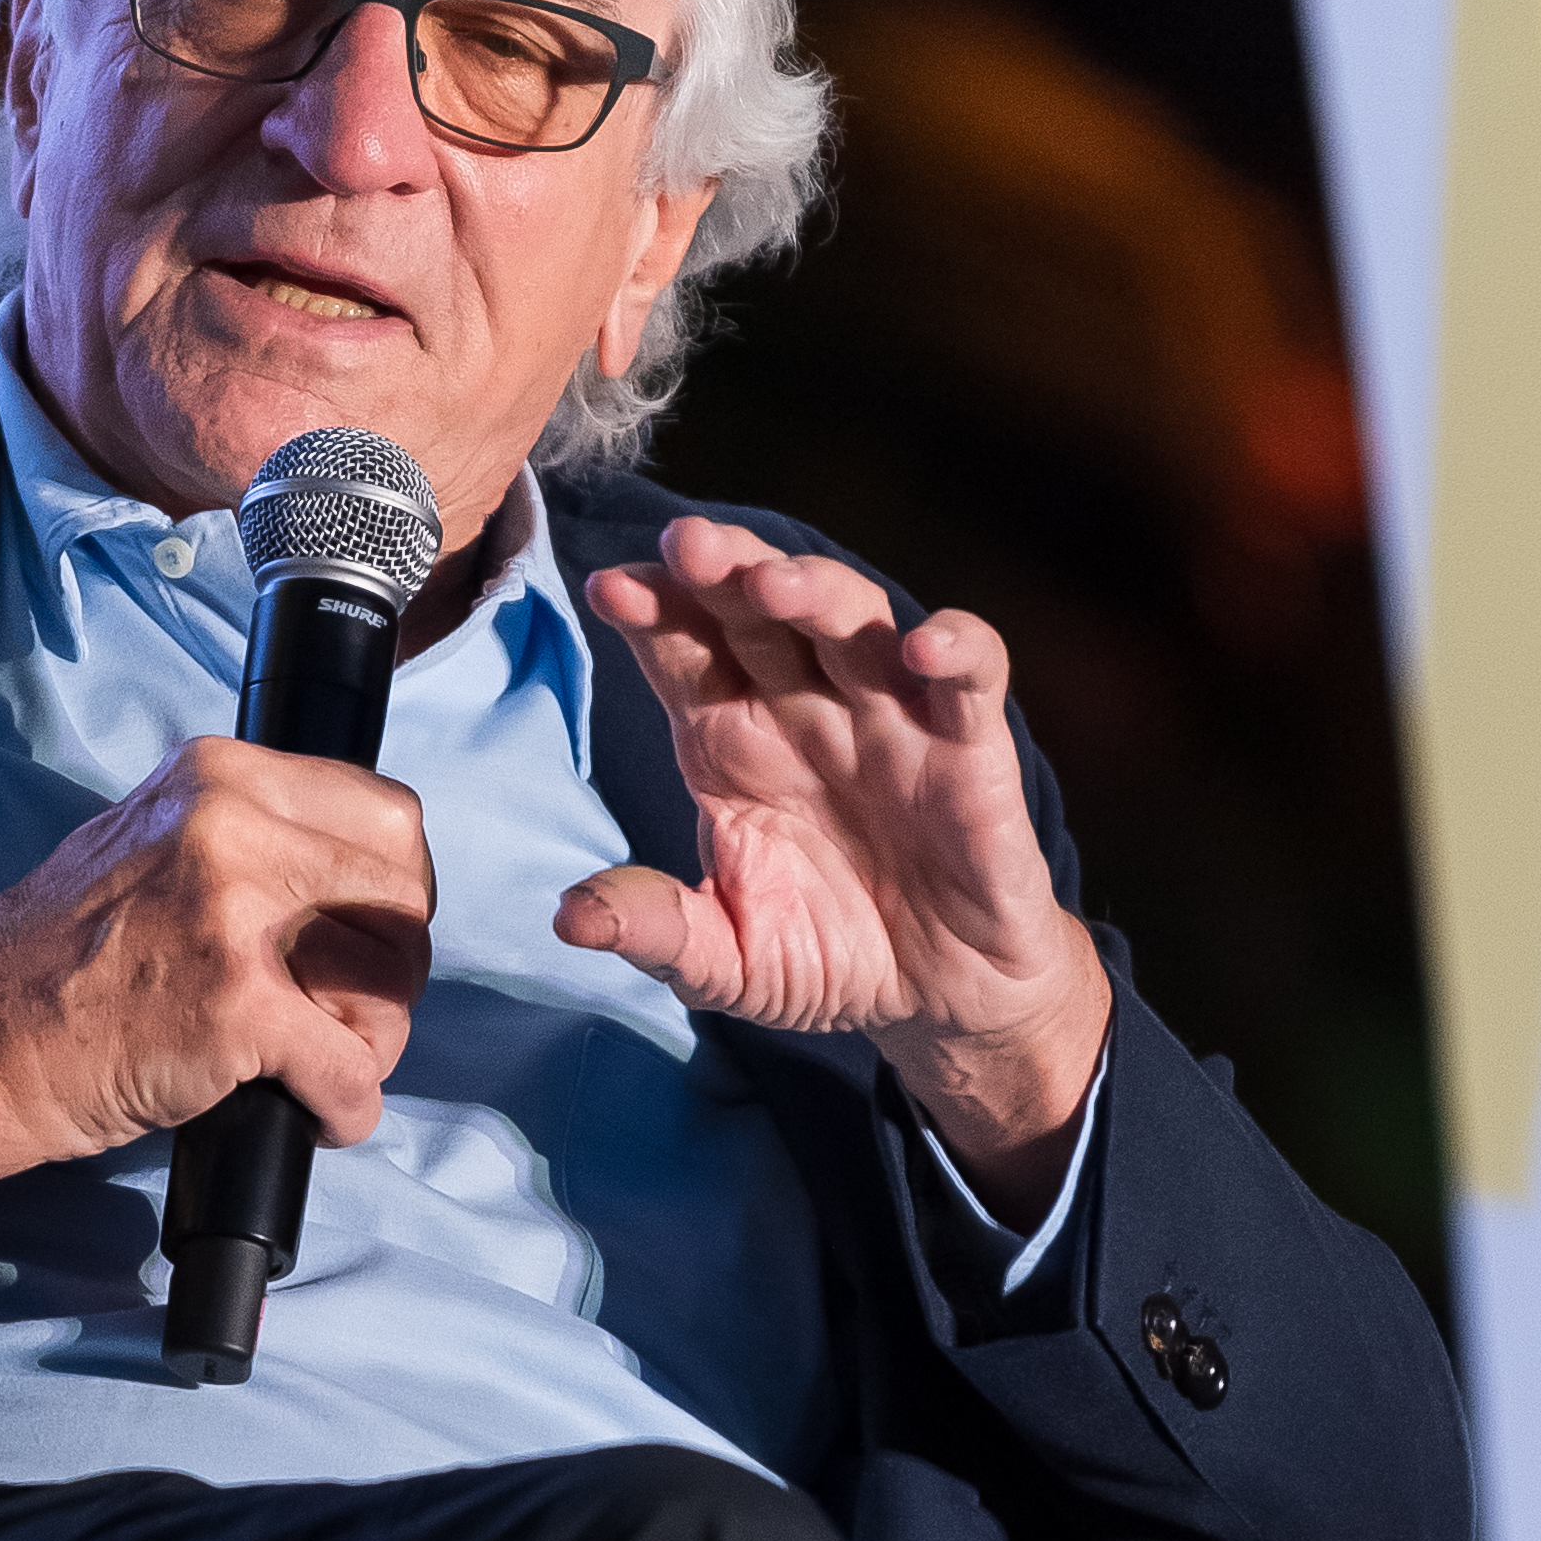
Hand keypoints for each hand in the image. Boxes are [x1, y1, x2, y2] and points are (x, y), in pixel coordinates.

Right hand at [0, 740, 433, 1211]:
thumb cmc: (63, 961)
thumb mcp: (157, 842)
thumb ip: (253, 839)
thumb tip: (353, 884)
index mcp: (221, 775)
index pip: (388, 815)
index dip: (396, 893)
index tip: (368, 940)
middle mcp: (232, 823)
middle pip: (405, 893)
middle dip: (393, 969)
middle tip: (348, 1015)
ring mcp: (233, 911)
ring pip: (390, 979)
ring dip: (372, 1041)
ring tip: (317, 1062)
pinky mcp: (236, 1004)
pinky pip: (351, 1069)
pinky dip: (344, 1107)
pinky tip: (312, 1112)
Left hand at [564, 523, 1110, 1217]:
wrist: (938, 998)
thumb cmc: (827, 958)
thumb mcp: (729, 961)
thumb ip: (658, 930)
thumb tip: (568, 921)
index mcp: (730, 743)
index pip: (683, 652)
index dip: (651, 612)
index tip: (611, 589)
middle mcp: (803, 711)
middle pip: (758, 611)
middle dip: (721, 570)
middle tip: (686, 542)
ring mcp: (888, 718)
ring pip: (854, 620)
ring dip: (816, 590)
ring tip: (772, 581)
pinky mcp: (970, 746)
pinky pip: (972, 675)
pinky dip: (957, 648)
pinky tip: (922, 649)